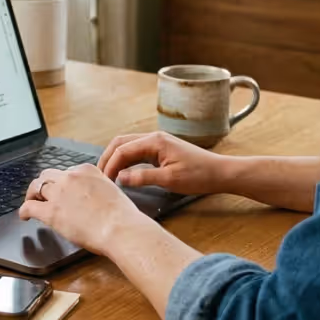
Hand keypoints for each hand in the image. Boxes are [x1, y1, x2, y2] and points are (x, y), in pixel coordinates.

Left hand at [18, 164, 149, 255]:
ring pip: (36, 186)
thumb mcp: (112, 191)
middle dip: (44, 184)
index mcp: (87, 170)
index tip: (62, 190)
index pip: (68, 172)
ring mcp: (59, 193)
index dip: (62, 182)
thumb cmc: (121, 215)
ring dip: (32, 194)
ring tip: (32, 201)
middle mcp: (70, 177)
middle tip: (43, 194)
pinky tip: (25, 216)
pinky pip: (29, 206)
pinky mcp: (51, 212)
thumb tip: (92, 197)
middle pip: (48, 175)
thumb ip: (98, 188)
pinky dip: (24, 211)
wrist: (119, 227)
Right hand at [97, 131, 232, 196]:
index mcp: (155, 141)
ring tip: (107, 175)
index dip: (109, 166)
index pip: (122, 150)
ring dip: (116, 158)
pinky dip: (126, 160)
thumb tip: (120, 178)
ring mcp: (158, 142)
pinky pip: (137, 151)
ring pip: (128, 146)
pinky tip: (123, 172)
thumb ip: (143, 177)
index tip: (104, 182)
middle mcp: (154, 137)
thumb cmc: (199, 175)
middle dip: (107, 158)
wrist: (219, 173)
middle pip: (121, 143)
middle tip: (99, 177)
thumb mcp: (170, 180)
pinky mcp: (161, 150)